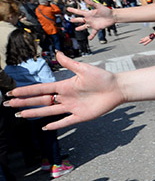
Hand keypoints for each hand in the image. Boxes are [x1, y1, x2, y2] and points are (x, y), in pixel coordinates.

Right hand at [4, 52, 124, 129]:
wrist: (117, 88)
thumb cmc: (103, 77)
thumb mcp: (84, 69)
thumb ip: (69, 63)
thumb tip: (57, 53)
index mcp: (64, 86)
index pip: (41, 89)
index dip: (26, 91)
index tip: (13, 92)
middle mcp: (66, 97)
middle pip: (41, 101)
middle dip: (24, 103)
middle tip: (9, 104)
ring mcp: (72, 107)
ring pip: (49, 111)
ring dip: (35, 113)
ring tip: (20, 115)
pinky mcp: (81, 116)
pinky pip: (66, 121)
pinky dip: (56, 124)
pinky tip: (45, 127)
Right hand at [67, 0, 114, 38]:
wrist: (113, 16)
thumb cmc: (106, 10)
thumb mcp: (98, 6)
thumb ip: (91, 3)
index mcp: (89, 13)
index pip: (79, 12)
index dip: (73, 10)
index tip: (68, 9)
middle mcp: (89, 19)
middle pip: (80, 20)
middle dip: (75, 20)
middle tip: (70, 20)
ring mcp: (93, 24)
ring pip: (85, 27)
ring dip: (81, 28)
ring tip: (76, 29)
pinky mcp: (97, 28)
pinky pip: (93, 33)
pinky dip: (91, 36)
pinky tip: (89, 39)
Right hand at [139, 21, 154, 44]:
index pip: (150, 39)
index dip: (147, 42)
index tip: (144, 44)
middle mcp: (154, 33)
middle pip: (148, 37)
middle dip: (143, 40)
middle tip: (139, 42)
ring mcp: (154, 33)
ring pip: (148, 36)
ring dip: (144, 38)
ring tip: (141, 40)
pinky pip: (150, 35)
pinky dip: (148, 36)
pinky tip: (147, 37)